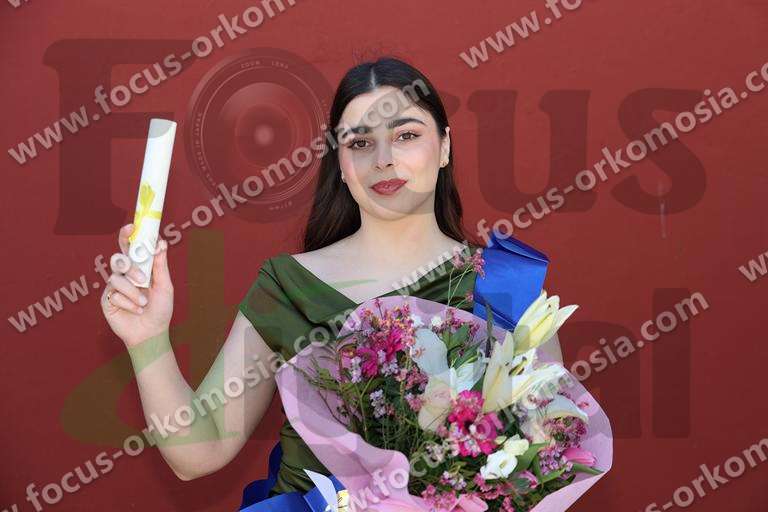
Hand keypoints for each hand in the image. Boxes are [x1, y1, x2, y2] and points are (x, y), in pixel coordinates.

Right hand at [101, 224, 173, 346]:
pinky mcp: (107, 300)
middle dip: (130, 267)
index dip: (127, 235)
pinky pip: (113, 293)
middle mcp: (125, 275)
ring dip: (132, 291)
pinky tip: (136, 310)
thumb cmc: (160, 309)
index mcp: (139, 268)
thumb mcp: (165, 286)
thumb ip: (160, 264)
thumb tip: (162, 242)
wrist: (151, 333)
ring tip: (143, 302)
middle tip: (142, 278)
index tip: (131, 226)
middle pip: (118, 259)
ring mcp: (114, 287)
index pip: (130, 248)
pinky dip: (128, 302)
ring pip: (116, 277)